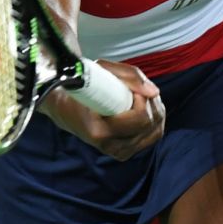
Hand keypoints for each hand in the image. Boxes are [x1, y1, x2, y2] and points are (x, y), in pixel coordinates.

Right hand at [41, 60, 165, 160]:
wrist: (66, 111)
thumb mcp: (103, 70)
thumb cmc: (84, 87)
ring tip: (137, 99)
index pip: (140, 118)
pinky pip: (153, 136)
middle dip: (150, 103)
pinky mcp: (125, 153)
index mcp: (100, 131)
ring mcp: (118, 152)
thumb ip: (131, 76)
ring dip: (154, 110)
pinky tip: (142, 110)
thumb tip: (154, 92)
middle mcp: (109, 146)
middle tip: (135, 91)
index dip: (143, 99)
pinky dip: (154, 121)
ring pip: (155, 131)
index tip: (130, 88)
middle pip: (150, 124)